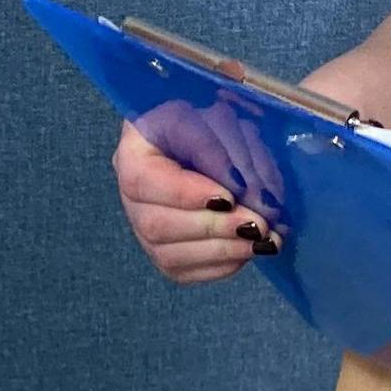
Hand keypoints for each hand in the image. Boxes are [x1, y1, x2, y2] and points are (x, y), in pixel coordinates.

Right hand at [110, 122, 275, 284]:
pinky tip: (247, 252)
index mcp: (133, 153)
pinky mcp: (165, 254)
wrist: (211, 142)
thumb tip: (238, 187)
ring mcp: (144, 230)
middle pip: (156, 225)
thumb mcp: (213, 117)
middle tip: (256, 224)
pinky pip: (184, 273)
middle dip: (211, 228)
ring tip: (259, 240)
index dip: (185, 195)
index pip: (143, 181)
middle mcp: (130, 197)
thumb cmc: (210, 123)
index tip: (228, 197)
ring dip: (220, 251)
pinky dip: (220, 267)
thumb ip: (220, 148)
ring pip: (168, 256)